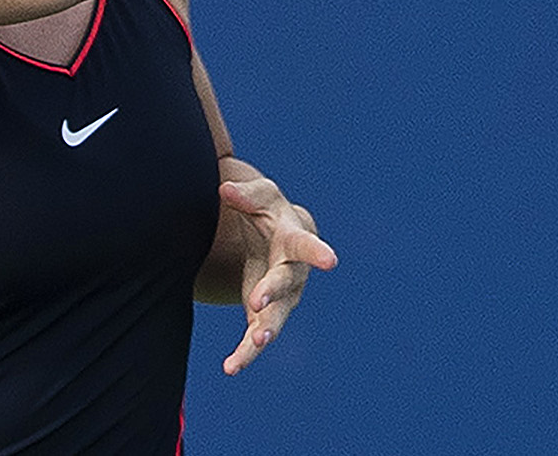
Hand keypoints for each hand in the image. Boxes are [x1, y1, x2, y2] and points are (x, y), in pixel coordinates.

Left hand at [217, 175, 338, 374]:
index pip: (307, 246)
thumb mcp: (260, 197)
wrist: (277, 238)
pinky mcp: (264, 316)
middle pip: (285, 284)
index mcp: (295, 240)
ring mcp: (282, 299)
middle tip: (258, 301)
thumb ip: (245, 196)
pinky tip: (231, 368)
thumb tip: (226, 190)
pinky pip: (257, 337)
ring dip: (264, 331)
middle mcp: (293, 273)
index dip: (318, 253)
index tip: (331, 261)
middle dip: (273, 292)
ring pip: (275, 318)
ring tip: (253, 343)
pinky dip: (245, 353)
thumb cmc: (270, 213)